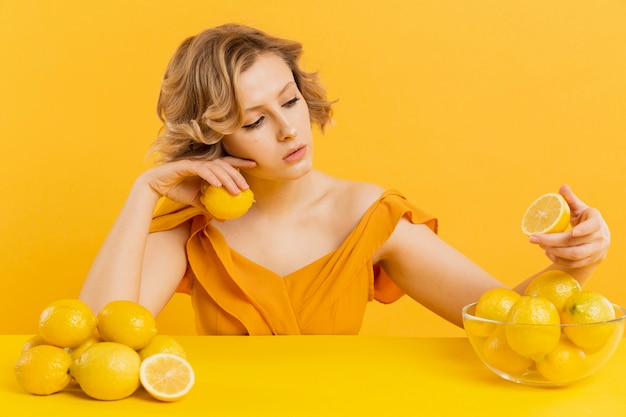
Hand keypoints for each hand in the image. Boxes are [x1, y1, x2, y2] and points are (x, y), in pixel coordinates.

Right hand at [140, 156, 256, 206]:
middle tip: (246, 187)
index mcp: (207, 168)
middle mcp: (203, 162)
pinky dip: (211, 177)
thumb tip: (223, 219)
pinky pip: (201, 170)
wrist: (156, 186)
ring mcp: (195, 162)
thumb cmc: (176, 191)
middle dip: (237, 174)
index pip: (227, 163)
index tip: (254, 165)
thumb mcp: (196, 202)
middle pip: (225, 165)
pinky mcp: (185, 165)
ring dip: (227, 178)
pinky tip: (218, 185)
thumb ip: (209, 208)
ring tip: (236, 190)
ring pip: (216, 168)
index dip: (240, 163)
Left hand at [529, 184, 609, 267]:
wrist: (598, 239)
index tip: (572, 232)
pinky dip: (558, 259)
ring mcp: (594, 251)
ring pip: (574, 255)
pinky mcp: (589, 261)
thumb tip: (563, 187)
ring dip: (554, 251)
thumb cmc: (585, 220)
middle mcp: (598, 237)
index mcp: (596, 221)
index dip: (583, 230)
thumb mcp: (580, 208)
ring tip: (540, 245)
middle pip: (574, 243)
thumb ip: (570, 199)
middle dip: (552, 241)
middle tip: (533, 238)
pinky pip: (572, 263)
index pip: (592, 226)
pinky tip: (547, 252)